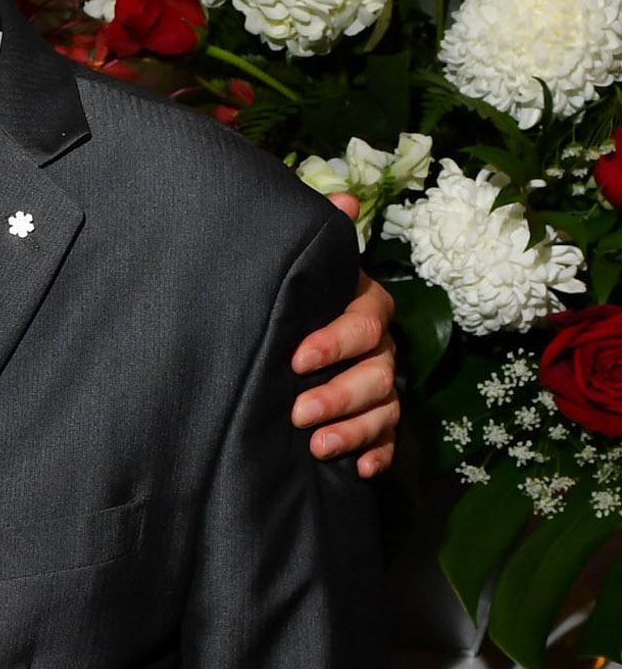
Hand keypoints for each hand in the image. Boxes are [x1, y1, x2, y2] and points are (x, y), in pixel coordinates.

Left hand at [290, 206, 397, 476]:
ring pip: (384, 408)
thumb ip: (319, 233)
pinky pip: (388, 440)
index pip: (363, 322)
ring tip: (317, 447)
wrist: (279, 333)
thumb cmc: (292, 294)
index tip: (295, 359)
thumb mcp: (299, 264)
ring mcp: (381, 384)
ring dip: (354, 430)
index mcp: (364, 306)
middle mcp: (380, 346)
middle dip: (339, 395)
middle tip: (299, 412)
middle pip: (377, 372)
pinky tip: (361, 471)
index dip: (334, 341)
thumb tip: (344, 197)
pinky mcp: (376, 420)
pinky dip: (377, 456)